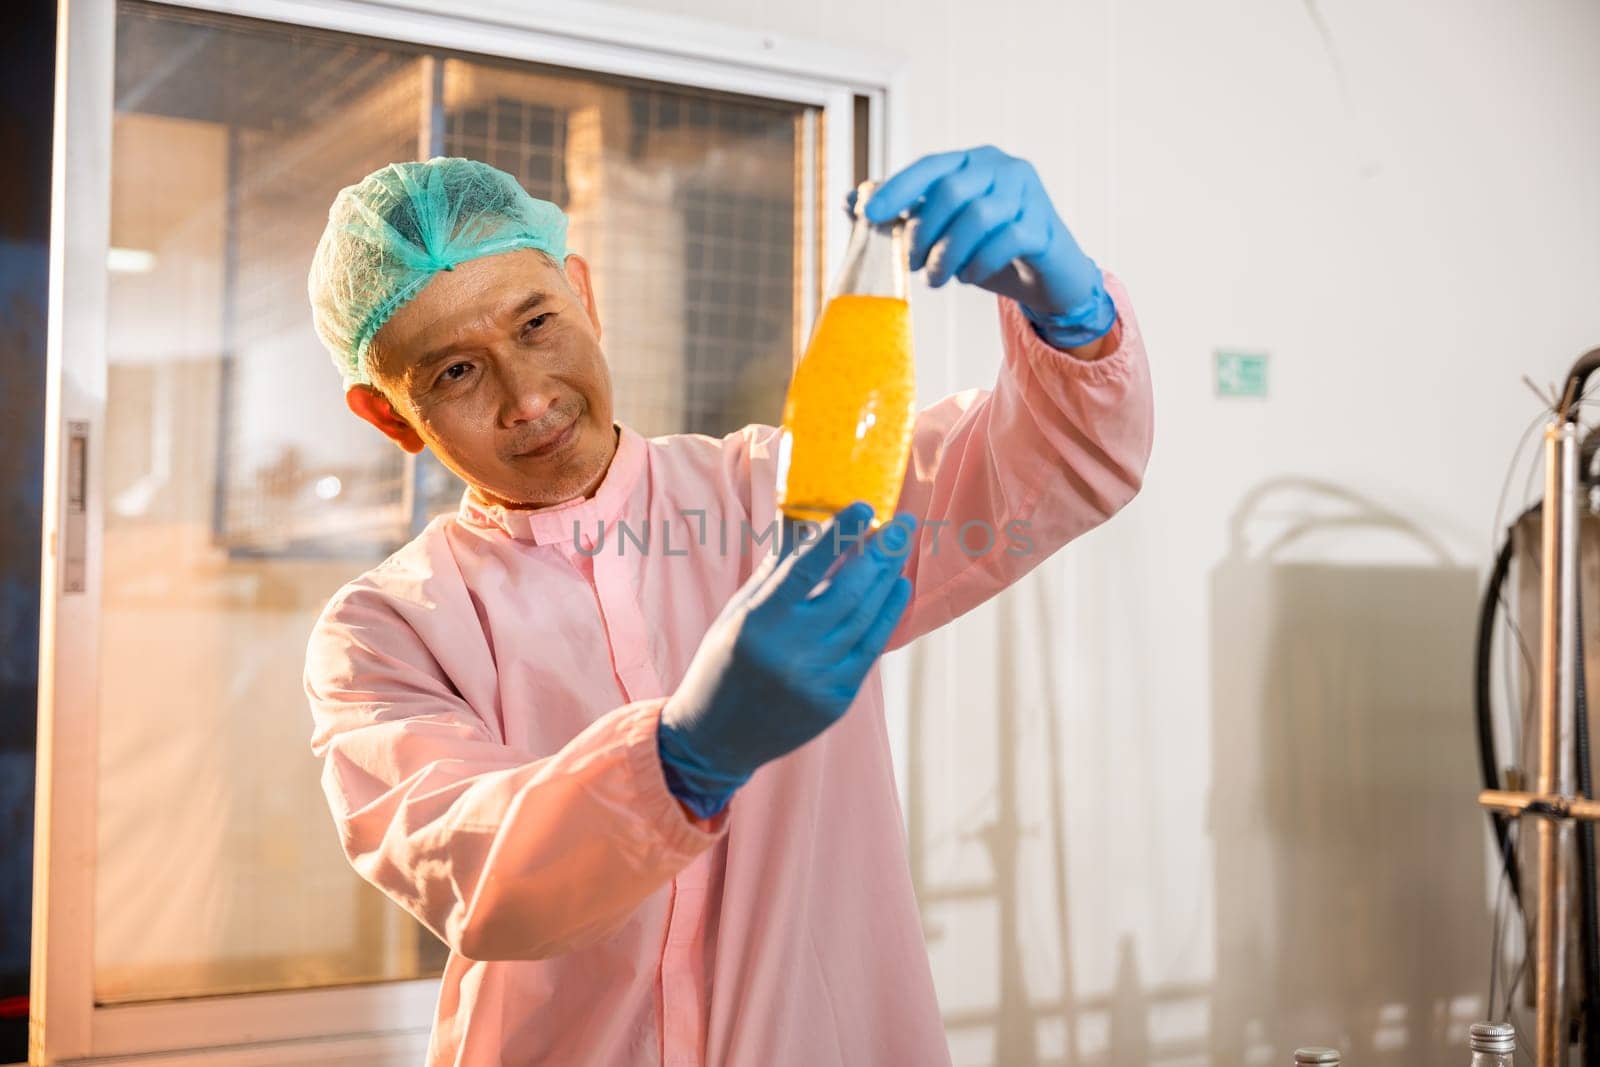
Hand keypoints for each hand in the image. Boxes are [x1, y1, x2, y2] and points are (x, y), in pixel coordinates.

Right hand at [658, 503, 915, 814]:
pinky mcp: (836, 702)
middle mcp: (791, 651)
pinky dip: (887, 615)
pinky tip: (897, 587)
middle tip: (902, 523)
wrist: (714, 738)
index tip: (865, 507)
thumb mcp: (737, 613)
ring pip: (866, 617)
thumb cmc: (721, 664)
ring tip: (901, 548)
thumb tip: (811, 527)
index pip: (807, 566)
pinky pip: (870, 650)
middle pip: (849, 589)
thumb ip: (776, 572)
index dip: (840, 533)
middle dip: (880, 551)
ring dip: (889, 577)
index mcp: (759, 622)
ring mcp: (817, 679)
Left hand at [862, 145, 1116, 347]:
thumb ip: (902, 213)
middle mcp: (1003, 168)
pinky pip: (1007, 240)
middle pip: (952, 191)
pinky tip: (969, 277)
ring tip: (936, 279)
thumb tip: (849, 202)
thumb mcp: (942, 232)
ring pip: (979, 216)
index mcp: (973, 161)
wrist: (1046, 276)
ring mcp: (1029, 195)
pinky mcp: (1044, 227)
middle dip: (923, 232)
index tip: (868, 216)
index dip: (897, 189)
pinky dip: (980, 264)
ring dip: (948, 253)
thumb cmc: (987, 248)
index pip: (930, 166)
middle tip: (910, 265)